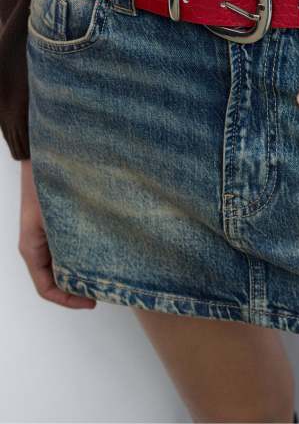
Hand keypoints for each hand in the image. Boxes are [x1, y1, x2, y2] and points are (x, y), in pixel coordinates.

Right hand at [18, 159, 95, 308]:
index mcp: (32, 248)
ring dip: (83, 271)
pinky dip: (85, 254)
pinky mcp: (60, 225)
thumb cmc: (46, 183)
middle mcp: (39, 245)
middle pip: (56, 279)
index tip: (92, 302)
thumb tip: (91, 264)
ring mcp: (48, 235)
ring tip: (107, 274)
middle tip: (105, 289)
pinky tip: (105, 251)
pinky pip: (71, 247)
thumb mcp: (56, 217)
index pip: (47, 288)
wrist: (46, 155)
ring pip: (64, 264)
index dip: (68, 300)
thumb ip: (68, 240)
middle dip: (78, 288)